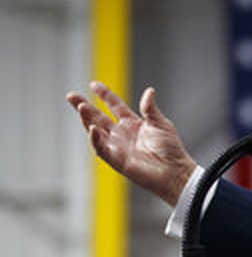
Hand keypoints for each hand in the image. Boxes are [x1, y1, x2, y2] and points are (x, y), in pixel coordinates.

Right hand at [67, 81, 196, 205]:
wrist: (175, 171)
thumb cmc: (171, 150)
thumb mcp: (161, 123)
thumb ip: (150, 108)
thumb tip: (149, 91)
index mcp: (133, 123)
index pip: (114, 106)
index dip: (105, 95)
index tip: (94, 85)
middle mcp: (122, 134)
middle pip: (98, 117)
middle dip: (84, 107)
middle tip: (72, 96)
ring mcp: (117, 146)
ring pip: (96, 131)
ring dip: (87, 119)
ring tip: (81, 107)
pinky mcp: (116, 159)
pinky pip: (101, 148)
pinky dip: (96, 139)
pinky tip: (92, 129)